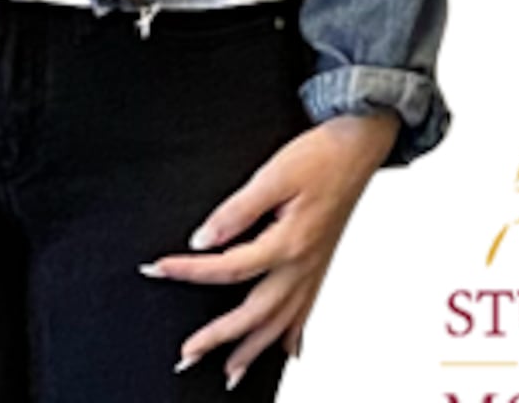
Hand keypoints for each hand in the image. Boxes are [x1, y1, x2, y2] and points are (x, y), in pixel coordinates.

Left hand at [145, 111, 394, 385]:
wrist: (361, 145)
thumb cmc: (323, 155)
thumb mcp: (274, 174)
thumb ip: (237, 210)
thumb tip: (203, 238)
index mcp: (289, 241)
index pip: (228, 267)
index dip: (188, 271)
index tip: (157, 269)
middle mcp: (303, 264)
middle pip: (255, 313)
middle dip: (220, 338)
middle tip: (187, 355)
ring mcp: (314, 269)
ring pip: (282, 322)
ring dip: (255, 351)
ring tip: (231, 373)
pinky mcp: (320, 265)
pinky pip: (306, 312)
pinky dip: (294, 336)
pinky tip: (289, 352)